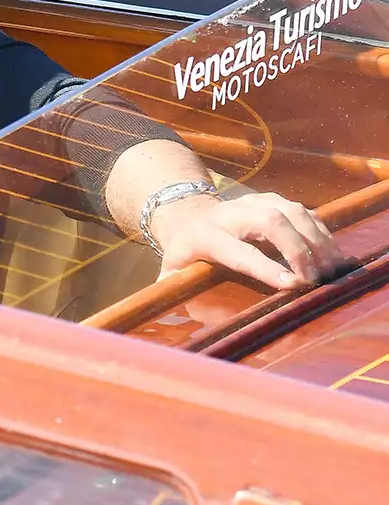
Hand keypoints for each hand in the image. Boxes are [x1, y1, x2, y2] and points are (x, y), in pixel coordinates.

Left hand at [148, 191, 343, 290]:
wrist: (189, 213)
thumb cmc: (184, 250)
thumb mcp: (171, 268)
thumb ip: (172, 287)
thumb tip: (172, 306)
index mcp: (207, 235)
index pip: (240, 251)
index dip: (266, 267)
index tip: (292, 284)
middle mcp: (233, 214)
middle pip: (272, 222)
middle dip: (298, 250)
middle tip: (315, 279)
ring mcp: (256, 202)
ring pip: (293, 212)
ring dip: (317, 241)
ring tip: (331, 270)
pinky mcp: (274, 199)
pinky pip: (305, 212)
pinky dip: (322, 232)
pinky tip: (332, 255)